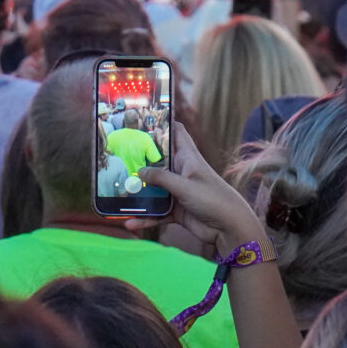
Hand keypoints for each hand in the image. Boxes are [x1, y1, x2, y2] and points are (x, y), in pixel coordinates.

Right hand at [127, 123, 267, 259]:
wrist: (229, 229)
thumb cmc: (213, 199)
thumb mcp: (185, 185)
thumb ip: (161, 178)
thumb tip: (139, 171)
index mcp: (187, 158)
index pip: (176, 133)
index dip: (162, 124)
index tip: (141, 119)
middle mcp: (181, 172)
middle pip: (157, 161)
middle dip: (139, 160)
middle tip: (116, 156)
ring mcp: (178, 191)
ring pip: (153, 189)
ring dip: (138, 193)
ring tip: (117, 194)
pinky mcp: (176, 210)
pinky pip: (156, 212)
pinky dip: (145, 217)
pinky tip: (130, 223)